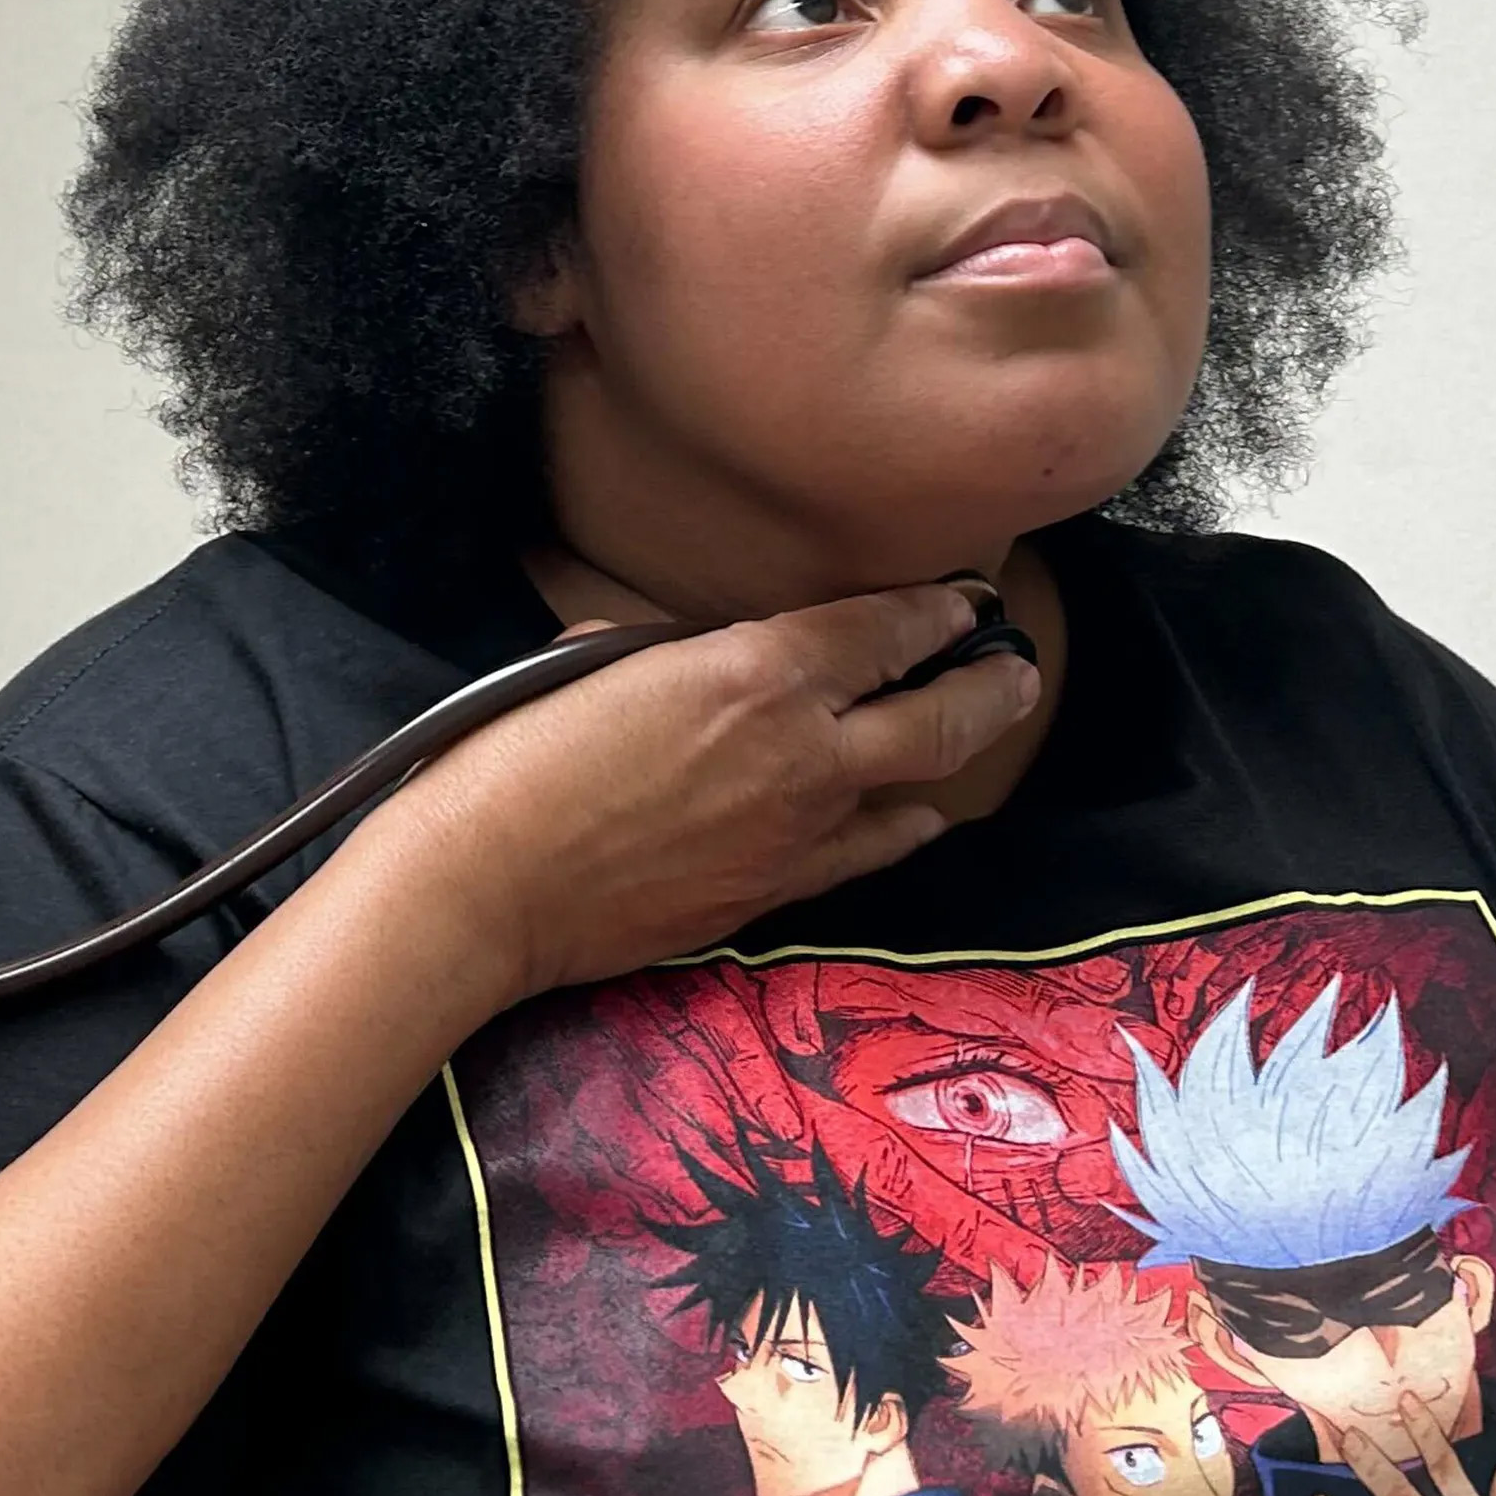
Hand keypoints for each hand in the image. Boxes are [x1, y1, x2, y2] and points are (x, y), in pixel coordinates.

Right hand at [415, 584, 1038, 998]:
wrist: (484, 884)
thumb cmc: (510, 755)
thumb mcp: (588, 659)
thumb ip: (667, 653)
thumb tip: (691, 663)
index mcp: (753, 671)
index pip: (882, 630)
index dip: (936, 612)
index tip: (963, 601)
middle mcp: (801, 749)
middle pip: (939, 715)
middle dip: (989, 682)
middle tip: (1011, 663)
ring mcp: (798, 832)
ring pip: (916, 788)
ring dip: (956, 752)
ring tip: (981, 726)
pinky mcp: (774, 893)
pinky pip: (866, 854)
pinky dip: (901, 828)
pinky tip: (916, 819)